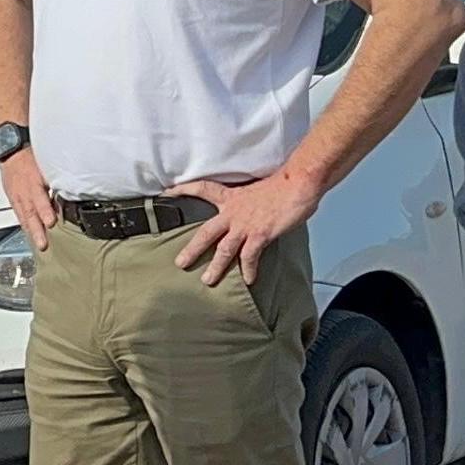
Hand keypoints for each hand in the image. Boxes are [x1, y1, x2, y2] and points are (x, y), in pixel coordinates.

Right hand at [0, 149, 52, 249]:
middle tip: (43, 244)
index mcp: (33, 183)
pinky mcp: (13, 199)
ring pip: (24, 216)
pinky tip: (29, 232)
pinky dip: (24, 224)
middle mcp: (24, 192)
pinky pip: (19, 214)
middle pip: (30, 214)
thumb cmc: (30, 157)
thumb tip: (72, 190)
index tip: (51, 222)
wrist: (10, 151)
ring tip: (38, 244)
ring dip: (31, 231)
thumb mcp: (45, 165)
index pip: (39, 200)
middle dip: (37, 230)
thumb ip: (57, 179)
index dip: (45, 211)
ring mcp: (17, 197)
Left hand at [170, 169, 321, 287]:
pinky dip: (248, 270)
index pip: (202, 189)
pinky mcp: (260, 234)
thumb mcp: (257, 190)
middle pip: (206, 233)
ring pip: (224, 250)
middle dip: (192, 249)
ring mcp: (246, 224)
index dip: (184, 190)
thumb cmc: (283, 184)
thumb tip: (252, 212)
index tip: (167, 193)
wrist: (298, 182)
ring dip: (216, 267)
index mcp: (232, 197)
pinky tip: (249, 281)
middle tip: (180, 263)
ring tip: (208, 281)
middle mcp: (234, 212)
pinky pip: (249, 257)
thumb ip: (249, 203)